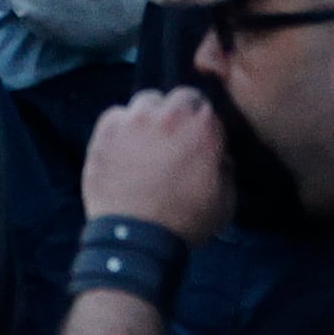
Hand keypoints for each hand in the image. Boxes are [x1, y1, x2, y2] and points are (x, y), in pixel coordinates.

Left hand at [83, 86, 235, 242]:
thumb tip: (220, 155)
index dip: (202, 122)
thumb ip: (226, 170)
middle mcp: (170, 116)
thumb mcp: (225, 202)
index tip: (196, 136)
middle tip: (173, 138)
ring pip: (146, 102)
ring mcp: (135, 120)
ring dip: (149, 117)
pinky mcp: (107, 130)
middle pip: (178, 97)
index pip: (206, 106)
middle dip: (178, 113)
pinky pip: (116, 115)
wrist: (136, 238)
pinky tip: (123, 147)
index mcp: (203, 129)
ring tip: (145, 142)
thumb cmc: (183, 223)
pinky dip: (121, 127)